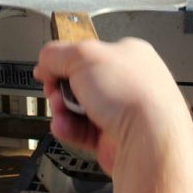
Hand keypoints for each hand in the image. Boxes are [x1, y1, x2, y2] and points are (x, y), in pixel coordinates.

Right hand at [34, 38, 192, 192]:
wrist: (148, 141)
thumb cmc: (134, 95)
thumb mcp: (83, 55)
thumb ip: (57, 53)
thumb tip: (44, 62)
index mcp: (128, 54)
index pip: (87, 52)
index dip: (65, 59)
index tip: (51, 66)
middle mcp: (126, 83)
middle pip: (78, 81)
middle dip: (61, 87)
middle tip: (57, 89)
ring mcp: (120, 111)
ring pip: (77, 107)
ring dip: (62, 109)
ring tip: (62, 110)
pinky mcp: (112, 137)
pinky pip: (80, 130)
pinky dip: (69, 128)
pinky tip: (65, 126)